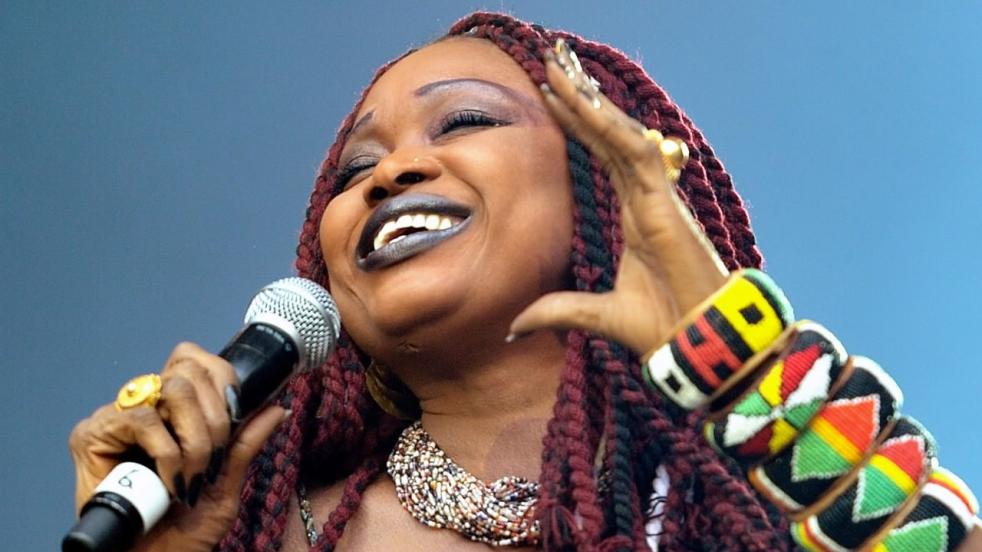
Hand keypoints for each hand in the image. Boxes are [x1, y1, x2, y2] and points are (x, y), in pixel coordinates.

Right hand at [68, 342, 286, 551]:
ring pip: (172, 388)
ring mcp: (117, 417)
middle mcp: (146, 406)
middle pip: (189, 370)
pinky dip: (166, 450)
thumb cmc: (183, 531)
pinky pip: (140, 417)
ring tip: (190, 478)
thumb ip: (246, 444)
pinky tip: (168, 480)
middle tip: (211, 462)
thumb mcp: (226, 484)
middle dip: (216, 418)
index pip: (198, 362)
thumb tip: (278, 408)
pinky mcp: (92, 434)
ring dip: (194, 438)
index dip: (224, 380)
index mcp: (177, 412)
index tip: (236, 418)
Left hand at [509, 40, 728, 355]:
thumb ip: (557, 311)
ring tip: (560, 70)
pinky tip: (587, 103)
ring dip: (589, 102)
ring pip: (620, 136)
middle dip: (581, 97)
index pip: (603, 156)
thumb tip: (514, 325)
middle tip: (553, 60)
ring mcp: (658, 199)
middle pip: (610, 135)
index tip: (551, 96)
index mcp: (635, 215)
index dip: (579, 125)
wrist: (700, 346)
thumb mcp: (595, 315)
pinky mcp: (666, 206)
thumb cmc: (663, 328)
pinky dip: (613, 128)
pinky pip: (637, 157)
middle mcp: (646, 198)